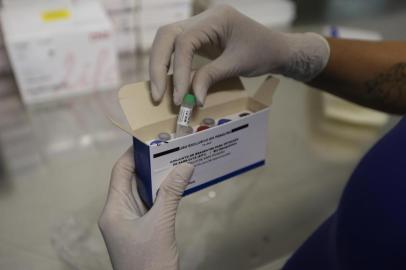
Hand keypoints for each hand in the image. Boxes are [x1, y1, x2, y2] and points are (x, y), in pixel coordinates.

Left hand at [98, 148, 193, 269]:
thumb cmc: (148, 263)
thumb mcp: (161, 224)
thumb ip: (171, 193)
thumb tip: (185, 165)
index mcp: (114, 210)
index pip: (121, 172)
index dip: (133, 154)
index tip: (150, 140)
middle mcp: (119, 213)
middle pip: (132, 180)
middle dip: (150, 164)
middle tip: (169, 148)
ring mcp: (131, 222)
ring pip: (144, 192)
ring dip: (159, 179)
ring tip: (176, 162)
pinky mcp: (143, 229)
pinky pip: (152, 204)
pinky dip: (163, 193)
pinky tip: (177, 184)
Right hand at [149, 4, 329, 104]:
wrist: (276, 49)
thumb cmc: (263, 52)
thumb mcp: (238, 64)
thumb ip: (211, 77)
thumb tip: (192, 99)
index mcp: (215, 18)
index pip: (185, 42)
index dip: (179, 71)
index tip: (180, 97)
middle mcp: (202, 18)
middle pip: (166, 35)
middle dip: (158, 65)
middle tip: (157, 94)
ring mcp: (199, 26)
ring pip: (166, 40)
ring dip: (159, 66)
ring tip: (159, 93)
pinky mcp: (198, 38)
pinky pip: (176, 49)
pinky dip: (170, 66)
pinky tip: (169, 84)